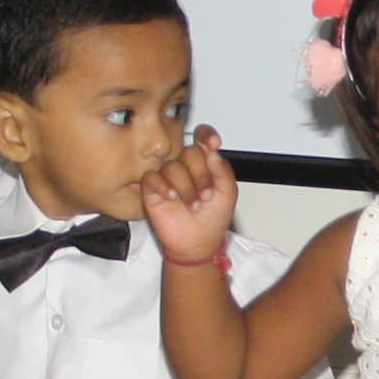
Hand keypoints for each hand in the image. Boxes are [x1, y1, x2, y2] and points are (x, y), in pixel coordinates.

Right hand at [141, 126, 236, 267]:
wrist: (198, 244)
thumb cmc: (212, 219)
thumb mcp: (227, 194)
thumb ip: (223, 171)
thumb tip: (212, 152)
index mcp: (204, 163)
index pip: (202, 138)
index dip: (206, 135)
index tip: (214, 143)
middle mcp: (185, 167)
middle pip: (190, 152)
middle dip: (201, 174)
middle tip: (206, 195)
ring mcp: (168, 177)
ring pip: (172, 167)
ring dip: (186, 187)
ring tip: (194, 205)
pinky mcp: (152, 190)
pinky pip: (151, 177)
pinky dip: (163, 186)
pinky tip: (172, 197)